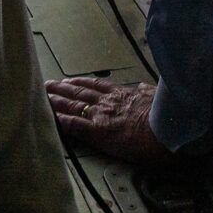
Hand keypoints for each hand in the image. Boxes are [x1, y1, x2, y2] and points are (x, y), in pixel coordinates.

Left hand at [47, 75, 179, 165]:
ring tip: (44, 96)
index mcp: (123, 94)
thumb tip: (144, 88)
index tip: (70, 80)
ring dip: (57, 100)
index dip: (81, 83)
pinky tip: (51, 118)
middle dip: (62, 88)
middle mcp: (108, 102)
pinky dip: (61, 121)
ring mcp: (101, 116)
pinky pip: (75, 125)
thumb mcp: (157, 96)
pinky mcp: (98, 132)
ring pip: (73, 105)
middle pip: (79, 92)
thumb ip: (146, 93)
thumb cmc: (168, 115)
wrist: (168, 127)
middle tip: (48, 84)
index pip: (96, 86)